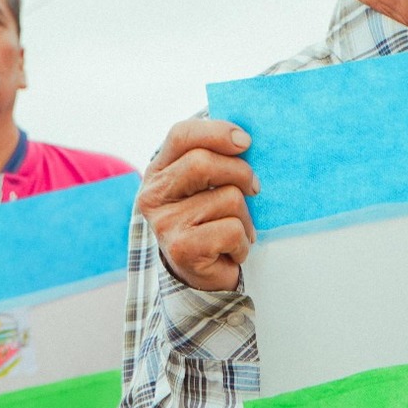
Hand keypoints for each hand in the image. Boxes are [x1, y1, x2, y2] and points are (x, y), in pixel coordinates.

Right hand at [137, 119, 257, 291]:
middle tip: (254, 188)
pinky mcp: (181, 249)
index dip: (217, 132)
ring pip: (227, 198)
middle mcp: (153, 196)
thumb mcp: (207, 185)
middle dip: (241, 172)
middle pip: (202, 163)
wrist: (201, 275)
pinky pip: (232, 230)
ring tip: (236, 230)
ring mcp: (165, 223)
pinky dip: (242, 242)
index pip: (181, 135)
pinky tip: (231, 250)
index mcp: (158, 171)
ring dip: (246, 217)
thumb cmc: (210, 221)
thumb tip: (242, 138)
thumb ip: (215, 157)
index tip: (245, 142)